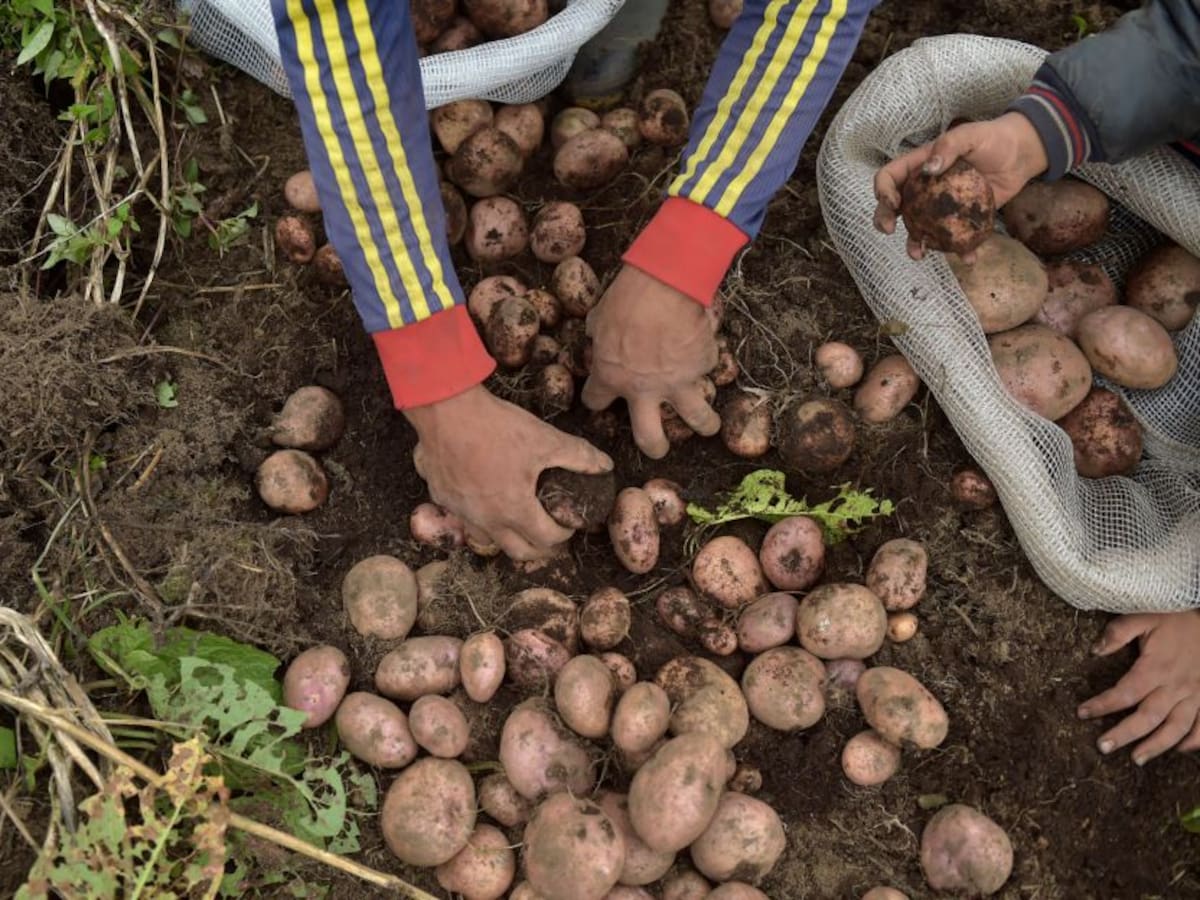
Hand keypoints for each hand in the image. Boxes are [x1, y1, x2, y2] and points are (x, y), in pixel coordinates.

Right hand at [404, 385, 611, 560]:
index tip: (569, 525)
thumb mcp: (545, 439)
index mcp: (514, 510)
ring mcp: (460, 511)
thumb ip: (579, 456)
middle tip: (550, 537)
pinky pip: (465, 518)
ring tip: (520, 522)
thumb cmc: (497, 427)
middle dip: (539, 549)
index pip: (546, 540)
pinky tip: (486, 500)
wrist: (446, 410)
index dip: (564, 535)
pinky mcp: (440, 497)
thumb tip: (605, 465)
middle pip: (518, 552)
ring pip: (488, 539)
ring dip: (509, 536)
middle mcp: (486, 520)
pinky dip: (481, 518)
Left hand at [581, 266, 720, 458]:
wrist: (665, 284)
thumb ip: (599, 337)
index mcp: (611, 377)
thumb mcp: (599, 318)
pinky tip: (706, 353)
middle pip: (649, 437)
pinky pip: (707, 368)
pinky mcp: (702, 366)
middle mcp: (643, 390)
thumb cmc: (626, 297)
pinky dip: (706, 363)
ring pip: (697, 418)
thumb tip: (597, 335)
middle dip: (654, 447)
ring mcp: (677, 382)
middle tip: (657, 449)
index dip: (597, 399)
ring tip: (708, 427)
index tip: (601, 399)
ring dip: (704, 425)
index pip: (596, 402)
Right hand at [873, 112, 1049, 259]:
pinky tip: (968, 257)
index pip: (889, 177)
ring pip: (918, 229)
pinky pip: (954, 239)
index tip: (892, 203)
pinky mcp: (961, 221)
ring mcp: (940, 209)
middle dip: (884, 220)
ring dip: (914, 244)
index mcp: (919, 167)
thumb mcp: (969, 134)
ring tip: (918, 254)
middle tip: (889, 231)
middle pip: (894, 207)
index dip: (883, 191)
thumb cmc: (992, 139)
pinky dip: (960, 251)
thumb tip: (929, 169)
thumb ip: (949, 146)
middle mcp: (923, 190)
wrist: (1020, 155)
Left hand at [1078, 611, 1199, 764]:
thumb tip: (1094, 651)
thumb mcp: (1143, 616)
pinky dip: (1195, 741)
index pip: (1125, 693)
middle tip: (1103, 747)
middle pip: (1148, 717)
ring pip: (1177, 728)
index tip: (1082, 713)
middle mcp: (1177, 686)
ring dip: (1157, 746)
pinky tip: (1179, 750)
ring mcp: (1196, 694)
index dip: (1102, 704)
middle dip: (1125, 734)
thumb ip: (1118, 633)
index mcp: (1157, 667)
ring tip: (1137, 759)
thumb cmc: (1175, 616)